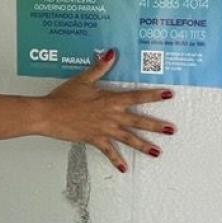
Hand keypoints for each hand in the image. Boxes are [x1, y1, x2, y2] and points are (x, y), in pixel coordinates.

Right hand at [40, 49, 175, 172]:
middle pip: (138, 121)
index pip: (137, 96)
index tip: (169, 94)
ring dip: (143, 146)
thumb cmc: (64, 97)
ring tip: (157, 152)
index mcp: (110, 100)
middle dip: (156, 126)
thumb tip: (111, 53)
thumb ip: (99, 68)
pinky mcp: (94, 139)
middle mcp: (111, 116)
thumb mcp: (83, 80)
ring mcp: (104, 129)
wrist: (49, 114)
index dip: (154, 95)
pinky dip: (116, 161)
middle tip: (172, 130)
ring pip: (128, 138)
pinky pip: (108, 152)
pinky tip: (124, 169)